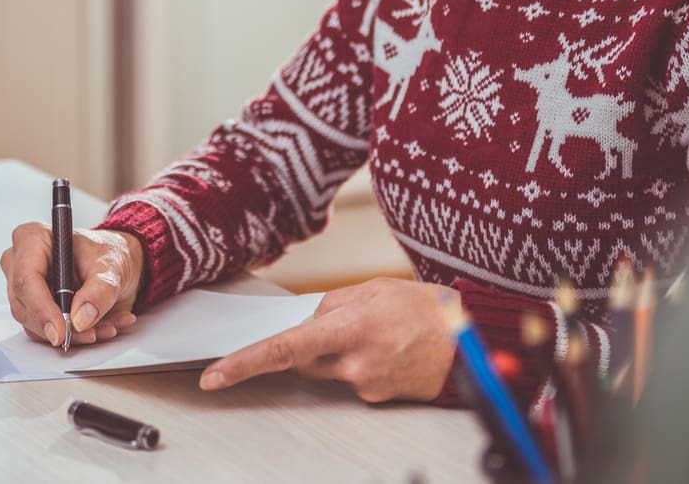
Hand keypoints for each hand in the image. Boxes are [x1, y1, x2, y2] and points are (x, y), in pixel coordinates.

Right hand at [0, 223, 144, 346]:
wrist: (118, 263)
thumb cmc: (108, 253)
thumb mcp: (112, 266)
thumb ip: (100, 290)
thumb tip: (80, 318)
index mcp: (32, 239)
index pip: (26, 279)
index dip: (41, 309)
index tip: (60, 331)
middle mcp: (20, 263)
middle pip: (26, 306)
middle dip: (61, 326)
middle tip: (92, 333)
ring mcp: (24, 289)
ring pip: (35, 325)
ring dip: (73, 334)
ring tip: (106, 326)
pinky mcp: (33, 310)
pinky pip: (46, 332)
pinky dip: (76, 337)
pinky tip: (101, 327)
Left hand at [199, 278, 458, 402]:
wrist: (474, 346)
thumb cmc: (429, 311)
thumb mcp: (376, 290)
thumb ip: (333, 304)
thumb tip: (305, 320)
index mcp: (350, 328)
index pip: (283, 348)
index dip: (244, 362)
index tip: (214, 374)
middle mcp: (354, 363)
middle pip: (304, 358)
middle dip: (313, 340)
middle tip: (352, 321)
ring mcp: (366, 385)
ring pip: (329, 369)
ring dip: (342, 351)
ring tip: (382, 333)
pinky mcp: (378, 399)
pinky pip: (352, 380)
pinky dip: (362, 363)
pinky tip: (390, 349)